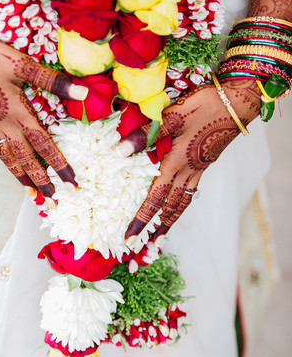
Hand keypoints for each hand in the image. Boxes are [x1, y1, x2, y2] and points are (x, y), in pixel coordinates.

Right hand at [0, 36, 86, 201]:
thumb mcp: (22, 65)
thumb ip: (53, 81)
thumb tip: (84, 94)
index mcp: (19, 113)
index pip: (45, 146)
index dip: (60, 165)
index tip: (72, 183)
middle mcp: (6, 126)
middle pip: (27, 160)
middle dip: (42, 181)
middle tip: (54, 201)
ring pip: (10, 160)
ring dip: (24, 178)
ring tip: (33, 194)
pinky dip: (8, 164)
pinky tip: (11, 167)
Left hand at [117, 78, 260, 247]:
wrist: (236, 105)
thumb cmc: (202, 107)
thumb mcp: (171, 117)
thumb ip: (145, 135)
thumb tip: (119, 151)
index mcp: (175, 165)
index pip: (154, 199)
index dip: (141, 221)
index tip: (129, 239)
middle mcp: (186, 173)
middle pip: (169, 210)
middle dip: (154, 231)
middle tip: (142, 251)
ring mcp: (197, 171)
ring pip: (181, 204)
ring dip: (169, 223)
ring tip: (160, 240)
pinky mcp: (204, 165)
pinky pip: (190, 193)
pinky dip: (181, 206)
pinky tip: (177, 207)